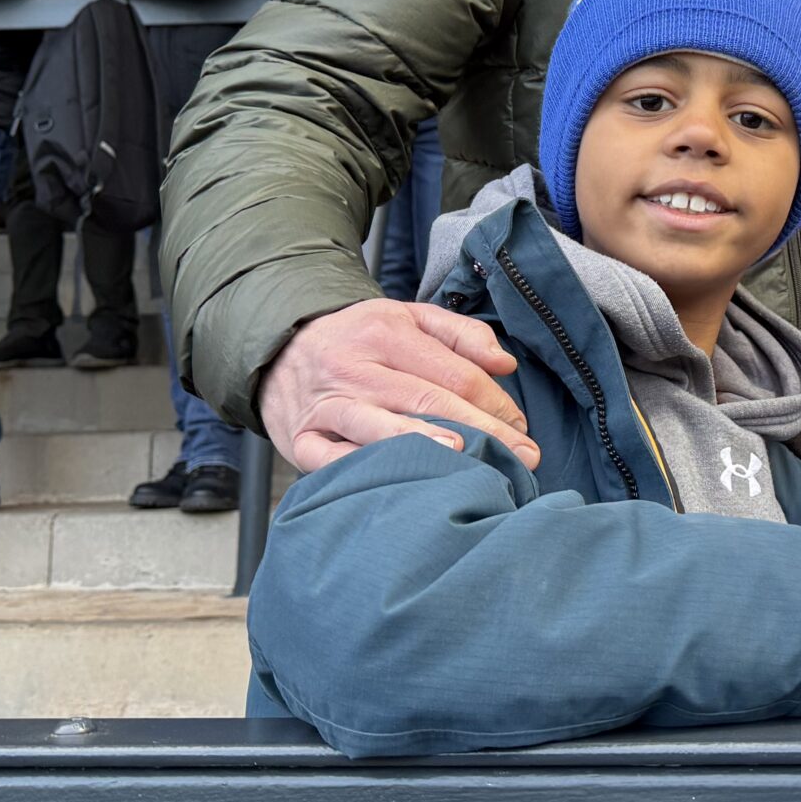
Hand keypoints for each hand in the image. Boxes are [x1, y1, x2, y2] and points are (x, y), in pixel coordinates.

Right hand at [258, 298, 535, 472]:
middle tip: (523, 456)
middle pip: (427, 400)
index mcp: (385, 333)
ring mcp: (326, 405)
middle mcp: (354, 367)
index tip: (521, 426)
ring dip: (425, 445)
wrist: (277, 348)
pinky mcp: (300, 439)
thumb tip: (506, 363)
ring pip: (381, 428)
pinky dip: (364, 471)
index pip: (452, 372)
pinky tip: (398, 484)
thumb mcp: (406, 317)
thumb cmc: (356, 338)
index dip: (494, 401)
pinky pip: (332, 459)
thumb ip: (460, 334)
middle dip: (482, 430)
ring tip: (465, 459)